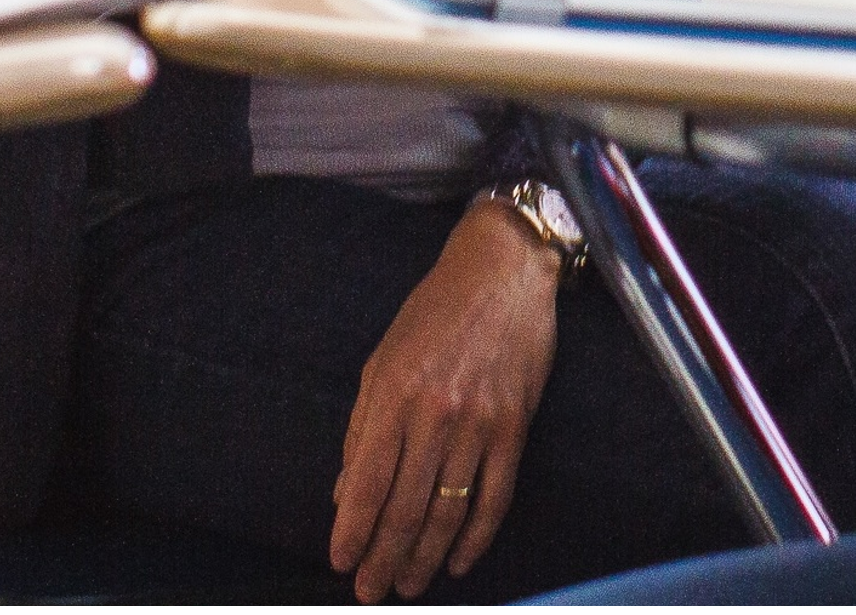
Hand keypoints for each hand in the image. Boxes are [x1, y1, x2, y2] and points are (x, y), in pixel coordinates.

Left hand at [330, 200, 559, 602]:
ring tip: (406, 585)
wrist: (503, 272)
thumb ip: (363, 425)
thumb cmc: (435, 310)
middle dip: (383, 555)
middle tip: (369, 591)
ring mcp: (479, 423)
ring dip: (424, 557)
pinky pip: (494, 497)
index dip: (353, 527)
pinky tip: (458, 561)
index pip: (368, 479)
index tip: (341, 560)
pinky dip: (476, 537)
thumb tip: (344, 489)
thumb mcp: (384, 356)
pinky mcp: (514, 428)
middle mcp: (436, 412)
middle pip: (406, 505)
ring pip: (448, 511)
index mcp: (396, 391)